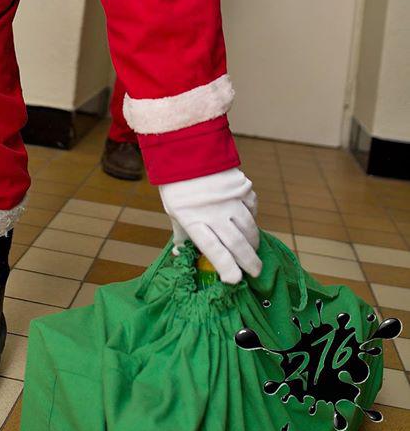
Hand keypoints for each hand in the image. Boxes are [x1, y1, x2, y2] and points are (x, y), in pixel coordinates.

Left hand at [159, 168, 261, 283]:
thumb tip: (179, 254)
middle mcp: (213, 212)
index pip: (213, 248)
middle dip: (249, 261)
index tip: (235, 279)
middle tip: (256, 273)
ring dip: (253, 242)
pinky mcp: (240, 187)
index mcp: (193, 219)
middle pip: (236, 243)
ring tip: (253, 250)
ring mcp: (229, 199)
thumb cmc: (177, 185)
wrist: (187, 150)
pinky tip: (250, 222)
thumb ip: (181, 233)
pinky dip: (253, 217)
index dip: (225, 266)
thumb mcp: (174, 211)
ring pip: (248, 227)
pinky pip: (252, 207)